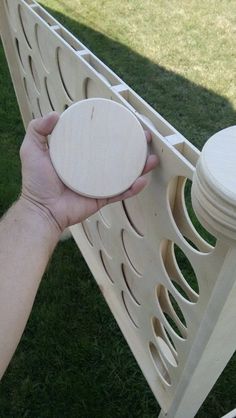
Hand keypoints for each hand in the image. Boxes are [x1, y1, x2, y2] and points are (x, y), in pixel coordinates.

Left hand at [20, 112, 157, 231]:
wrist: (42, 210)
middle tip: (145, 136)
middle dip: (134, 145)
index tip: (124, 119)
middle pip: (117, 154)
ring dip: (140, 166)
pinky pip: (121, 192)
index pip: (98, 138)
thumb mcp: (32, 150)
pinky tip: (142, 179)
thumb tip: (56, 114)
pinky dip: (133, 188)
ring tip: (152, 158)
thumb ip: (38, 129)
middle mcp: (91, 167)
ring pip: (125, 173)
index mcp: (78, 154)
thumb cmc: (36, 182)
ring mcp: (99, 183)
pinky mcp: (102, 199)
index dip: (112, 128)